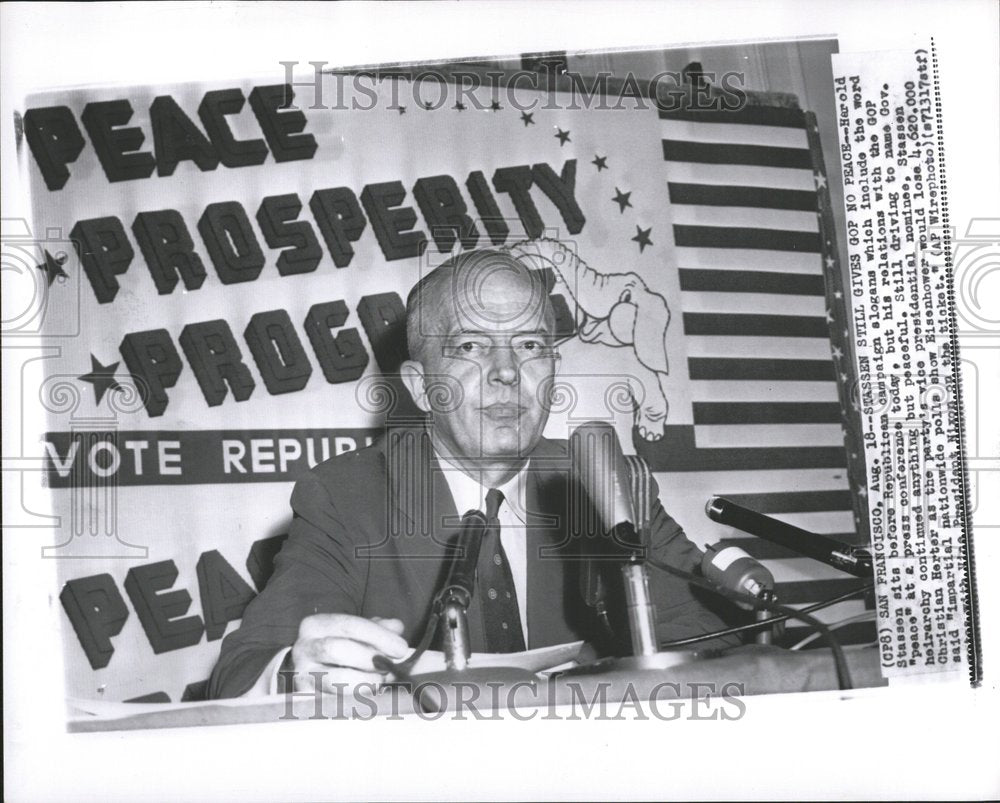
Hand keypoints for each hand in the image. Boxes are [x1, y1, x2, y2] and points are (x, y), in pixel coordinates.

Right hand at [290, 614, 408, 692]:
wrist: (309, 671)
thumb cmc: (339, 647)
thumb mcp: (356, 632)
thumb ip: (378, 627)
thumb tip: (396, 628)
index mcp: (315, 625)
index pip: (349, 625)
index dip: (378, 636)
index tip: (400, 648)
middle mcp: (303, 649)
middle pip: (337, 650)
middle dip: (370, 659)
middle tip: (390, 666)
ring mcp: (302, 676)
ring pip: (335, 680)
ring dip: (366, 681)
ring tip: (381, 680)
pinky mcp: (307, 701)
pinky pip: (335, 702)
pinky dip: (358, 699)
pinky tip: (370, 696)